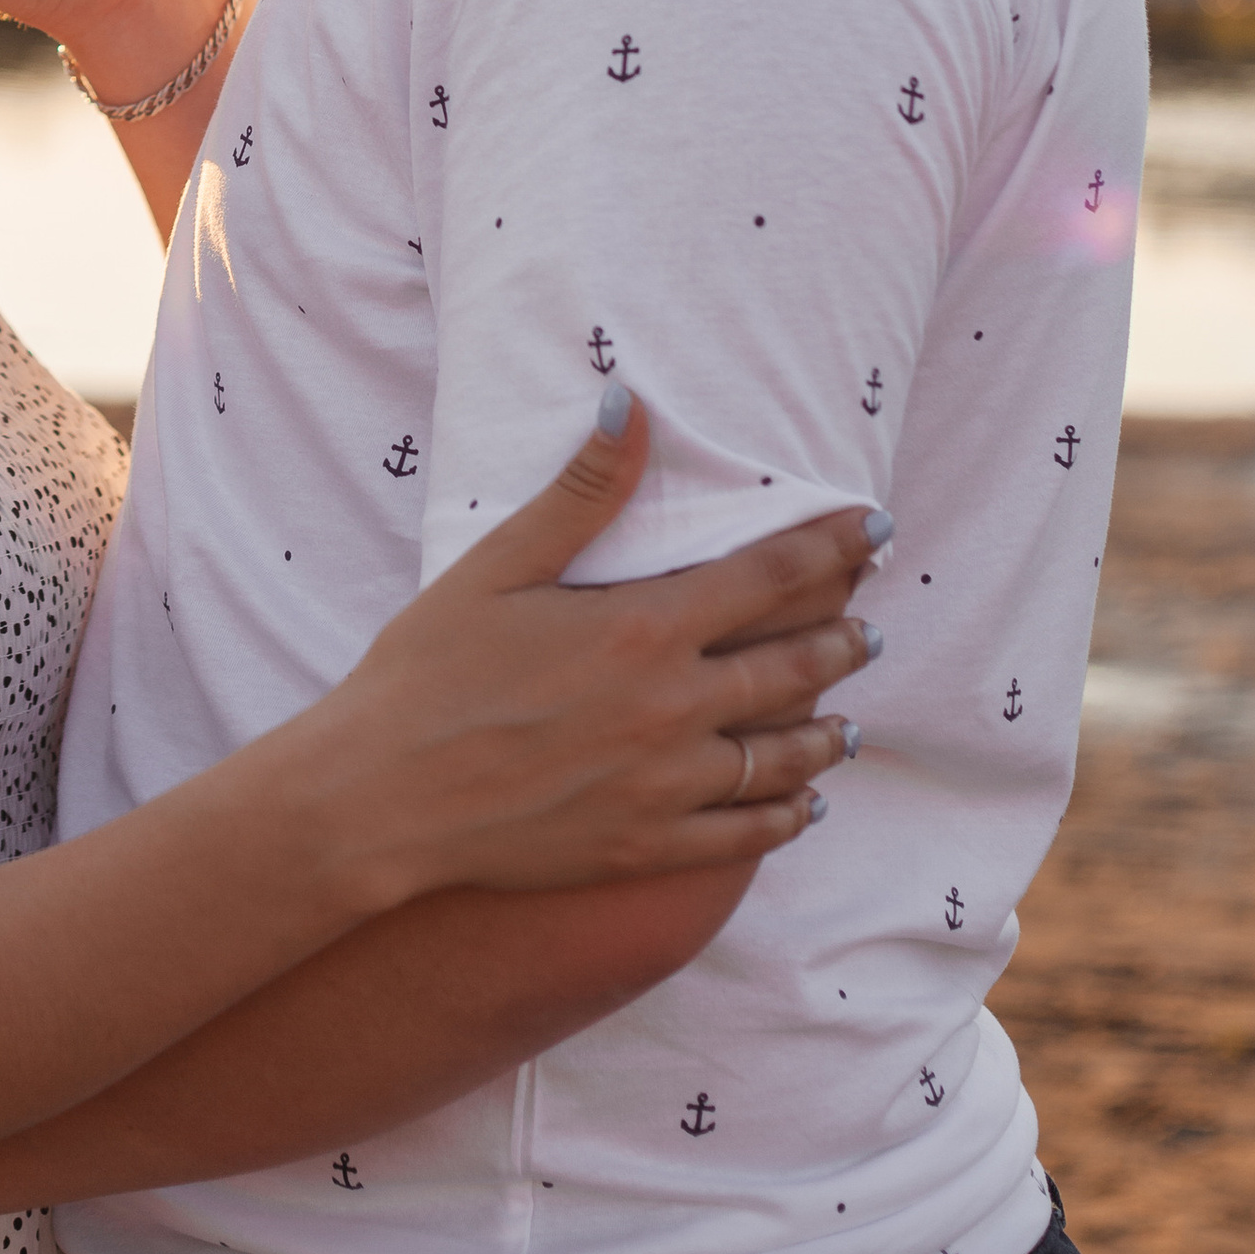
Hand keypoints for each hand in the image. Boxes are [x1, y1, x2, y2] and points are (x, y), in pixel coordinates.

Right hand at [324, 397, 881, 904]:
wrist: (383, 798)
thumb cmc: (428, 670)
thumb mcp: (498, 566)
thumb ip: (581, 492)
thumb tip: (632, 406)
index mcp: (643, 628)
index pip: (769, 578)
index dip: (828, 549)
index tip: (871, 530)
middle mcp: (673, 708)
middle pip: (793, 667)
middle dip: (842, 638)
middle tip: (871, 621)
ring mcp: (667, 786)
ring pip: (783, 757)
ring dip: (826, 729)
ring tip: (849, 713)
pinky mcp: (647, 847)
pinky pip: (746, 833)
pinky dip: (788, 814)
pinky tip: (805, 801)